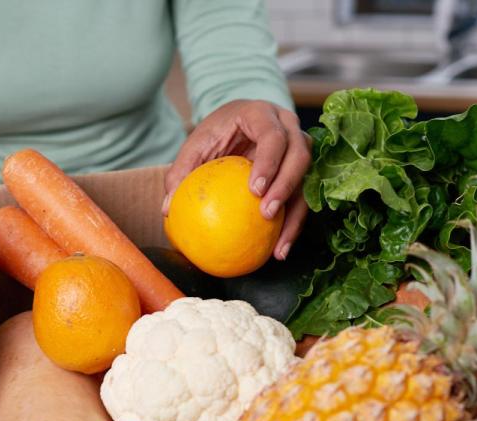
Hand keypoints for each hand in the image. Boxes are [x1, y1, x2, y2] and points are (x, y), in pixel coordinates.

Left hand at [163, 99, 310, 260]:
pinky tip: (279, 250)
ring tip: (279, 246)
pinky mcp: (302, 171)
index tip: (255, 189)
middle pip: (299, 155)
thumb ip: (181, 172)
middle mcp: (288, 127)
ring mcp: (300, 147)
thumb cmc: (215, 132)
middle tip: (267, 214)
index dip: (269, 161)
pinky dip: (293, 224)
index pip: (273, 135)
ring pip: (307, 179)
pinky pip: (303, 198)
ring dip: (295, 215)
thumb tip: (168, 209)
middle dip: (286, 186)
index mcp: (262, 114)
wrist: (237, 121)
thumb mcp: (196, 145)